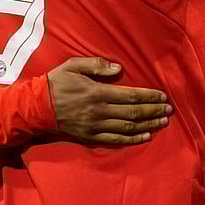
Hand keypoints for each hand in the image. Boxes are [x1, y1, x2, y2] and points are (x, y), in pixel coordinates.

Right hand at [46, 58, 171, 144]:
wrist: (35, 108)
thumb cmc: (56, 83)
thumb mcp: (73, 65)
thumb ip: (96, 65)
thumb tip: (118, 68)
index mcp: (97, 93)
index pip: (131, 95)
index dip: (149, 96)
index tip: (163, 96)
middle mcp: (99, 111)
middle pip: (133, 112)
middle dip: (154, 111)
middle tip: (169, 111)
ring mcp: (95, 126)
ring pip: (128, 127)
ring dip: (148, 125)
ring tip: (163, 123)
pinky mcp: (90, 136)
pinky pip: (115, 139)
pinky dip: (132, 139)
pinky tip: (145, 137)